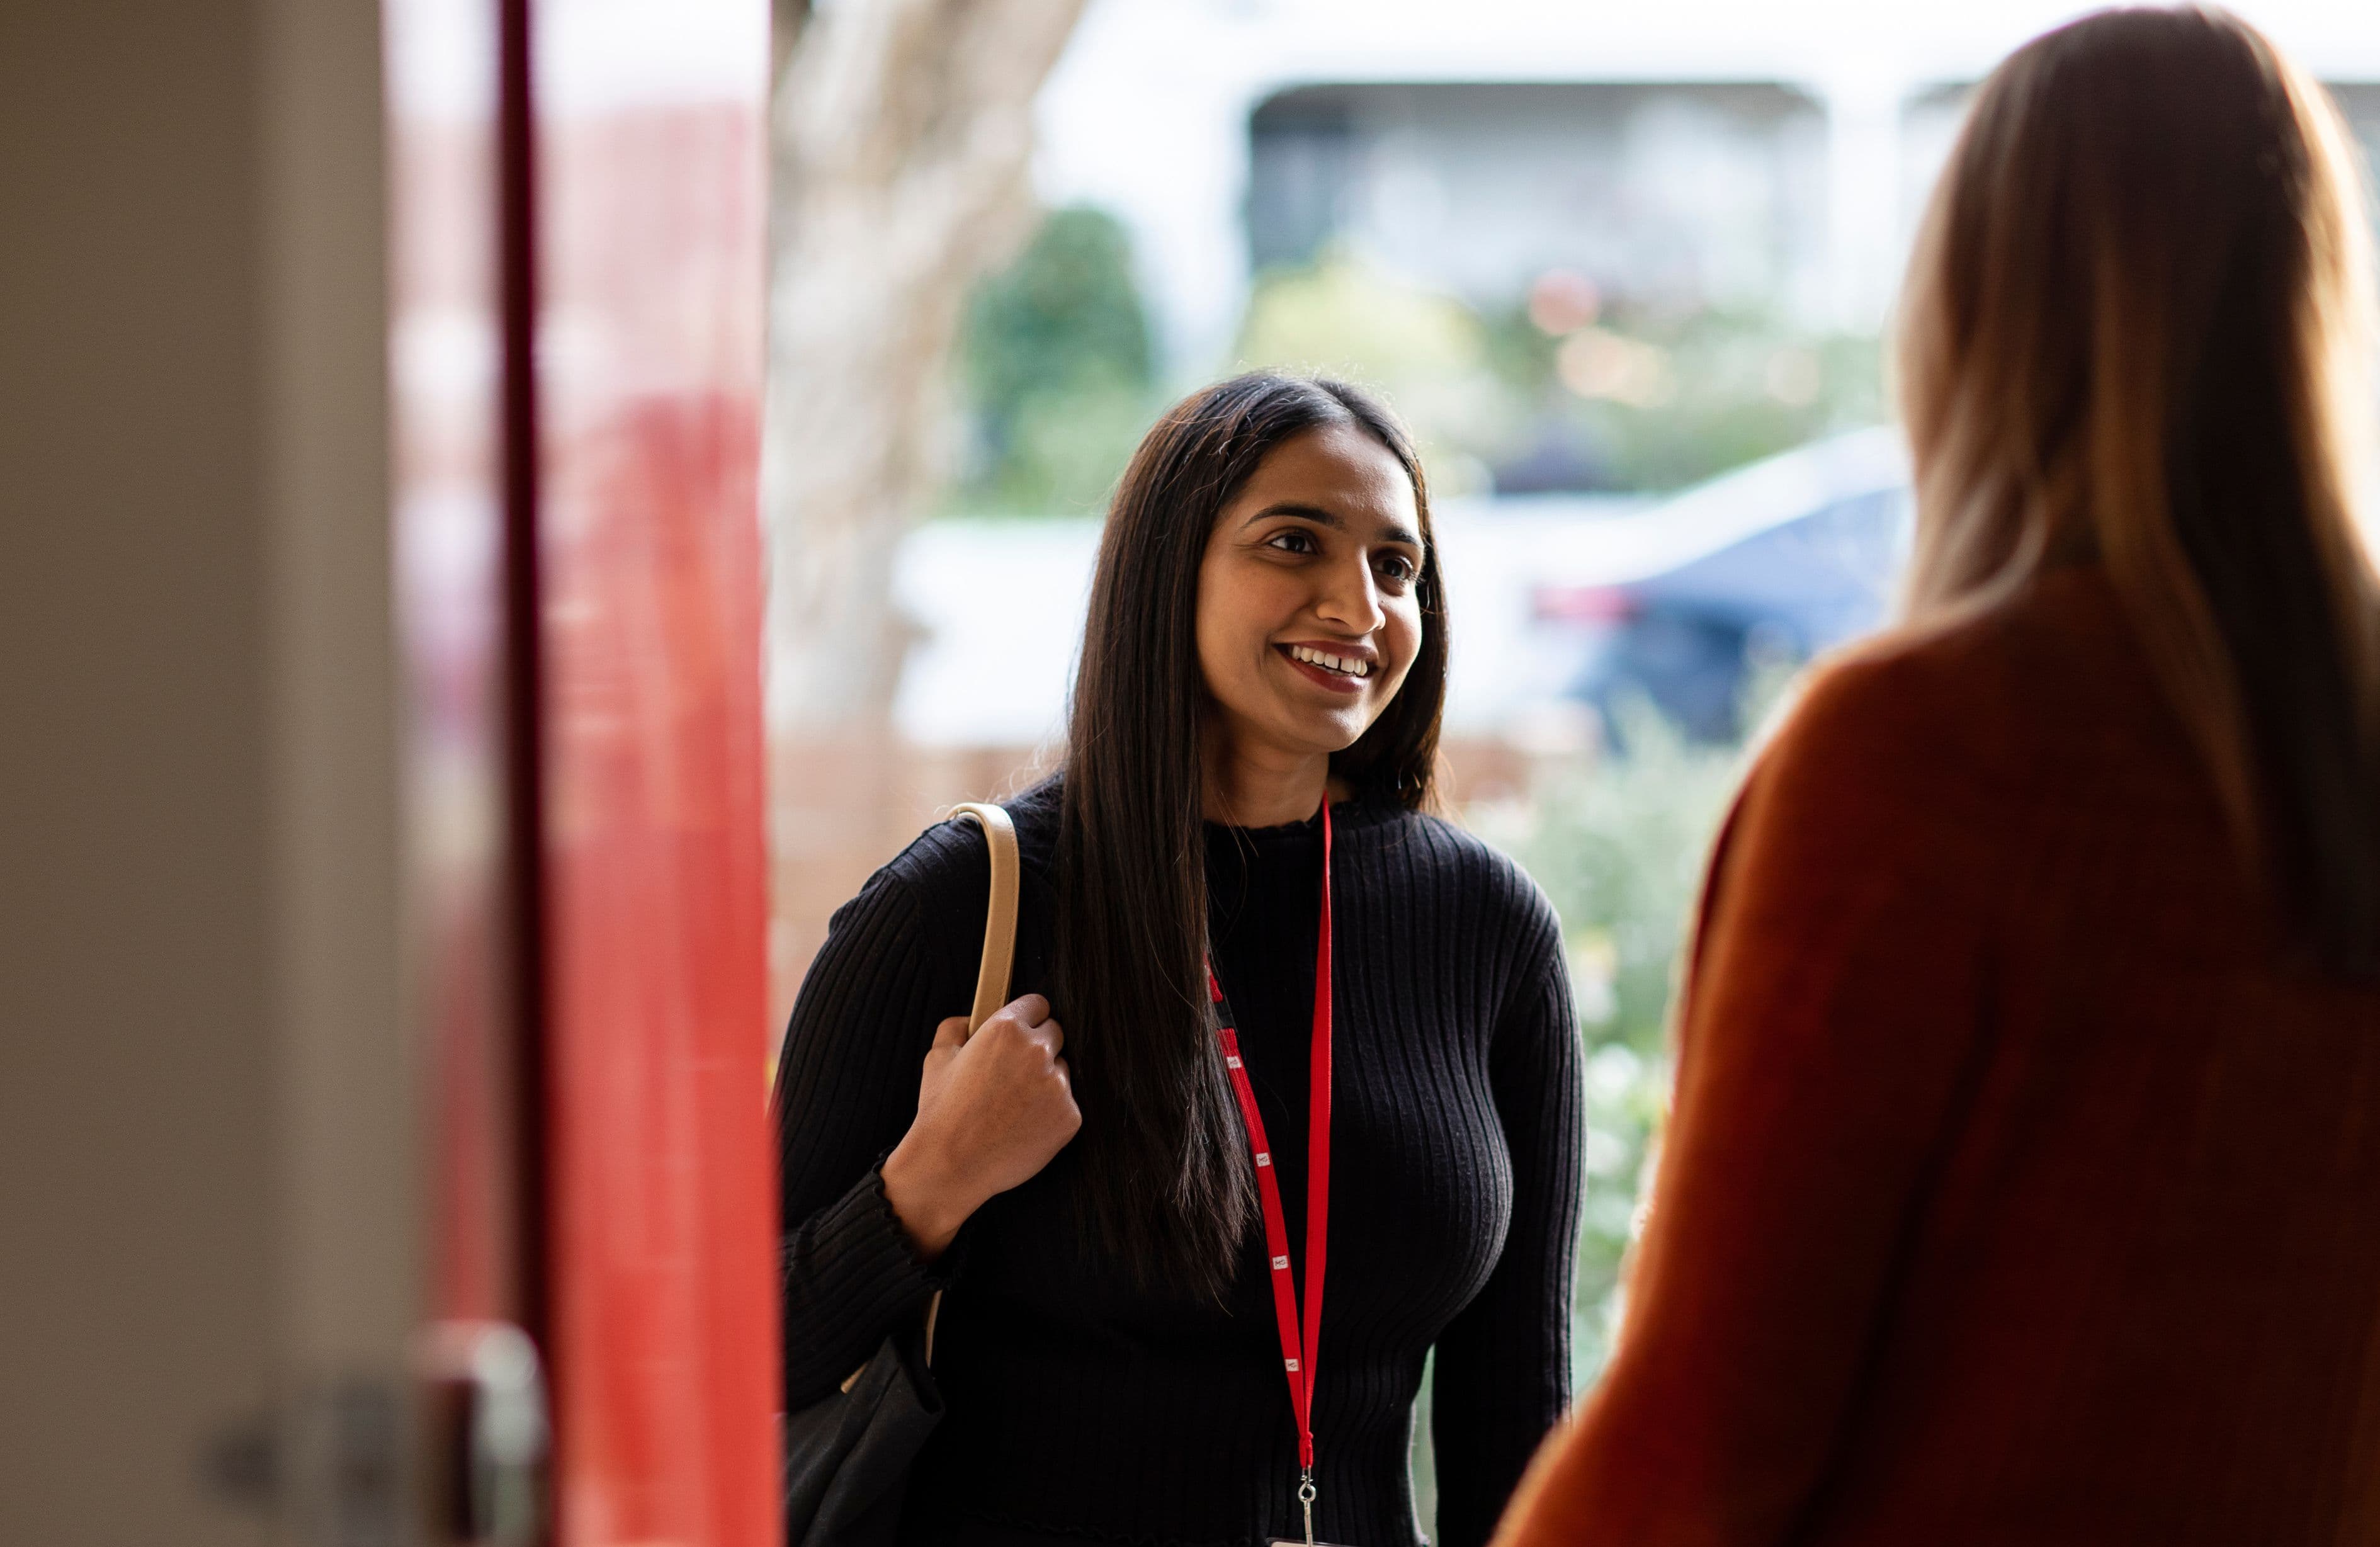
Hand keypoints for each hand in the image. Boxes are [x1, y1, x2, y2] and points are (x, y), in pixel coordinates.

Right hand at [880, 993, 1080, 1259]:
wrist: (951, 1164)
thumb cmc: (941, 1111)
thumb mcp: (937, 1058)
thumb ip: (955, 1027)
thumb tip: (970, 1019)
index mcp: (1006, 1029)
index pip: (1037, 1005)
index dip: (1027, 1019)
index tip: (1023, 1031)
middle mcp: (1037, 1051)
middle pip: (1055, 1034)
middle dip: (1038, 1047)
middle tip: (1014, 1074)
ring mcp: (1057, 1085)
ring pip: (1061, 1071)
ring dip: (1045, 1081)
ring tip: (1013, 1106)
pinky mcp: (1069, 1116)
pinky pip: (1066, 1105)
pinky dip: (1050, 1113)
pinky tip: (1023, 1126)